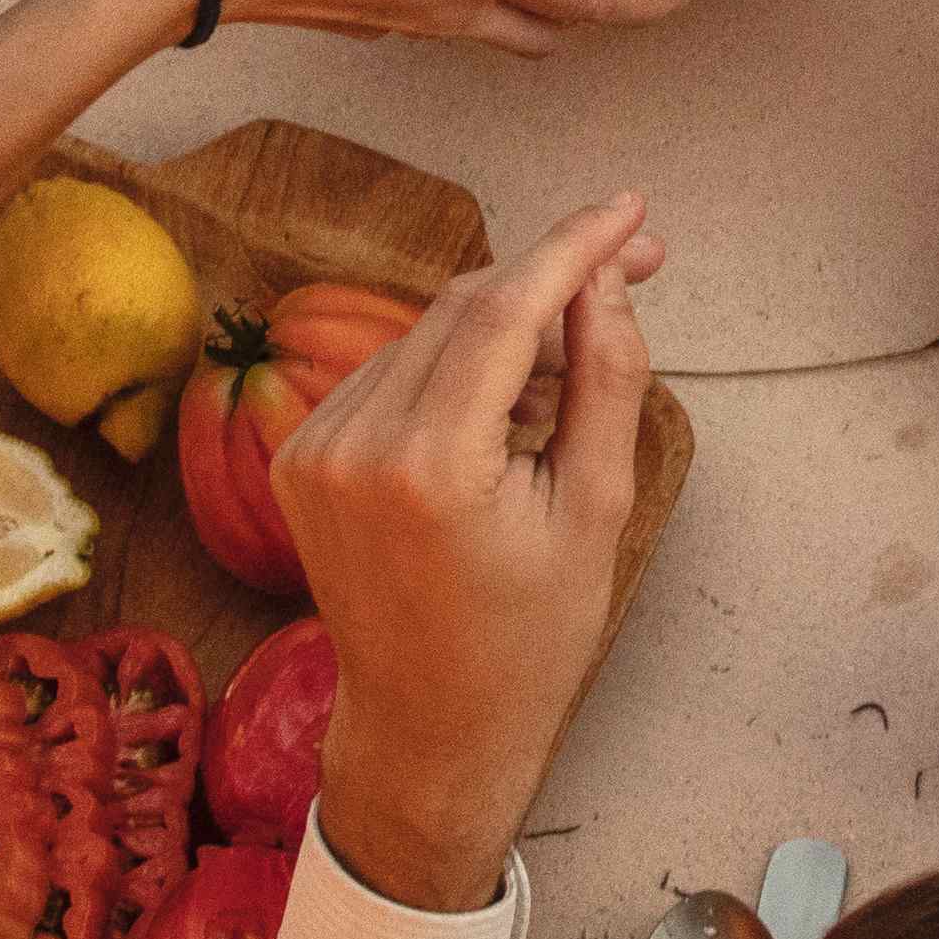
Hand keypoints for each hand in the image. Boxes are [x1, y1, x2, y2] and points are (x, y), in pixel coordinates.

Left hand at [277, 193, 664, 907]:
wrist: (430, 727)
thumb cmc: (528, 636)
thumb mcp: (596, 507)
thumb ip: (606, 377)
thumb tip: (608, 277)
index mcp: (428, 464)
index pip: (504, 308)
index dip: (573, 245)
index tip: (631, 212)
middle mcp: (353, 442)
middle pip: (463, 306)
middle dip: (550, 274)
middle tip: (635, 263)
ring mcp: (314, 448)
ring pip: (428, 332)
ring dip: (508, 322)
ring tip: (579, 363)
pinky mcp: (302, 456)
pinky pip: (393, 372)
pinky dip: (456, 364)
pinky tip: (511, 402)